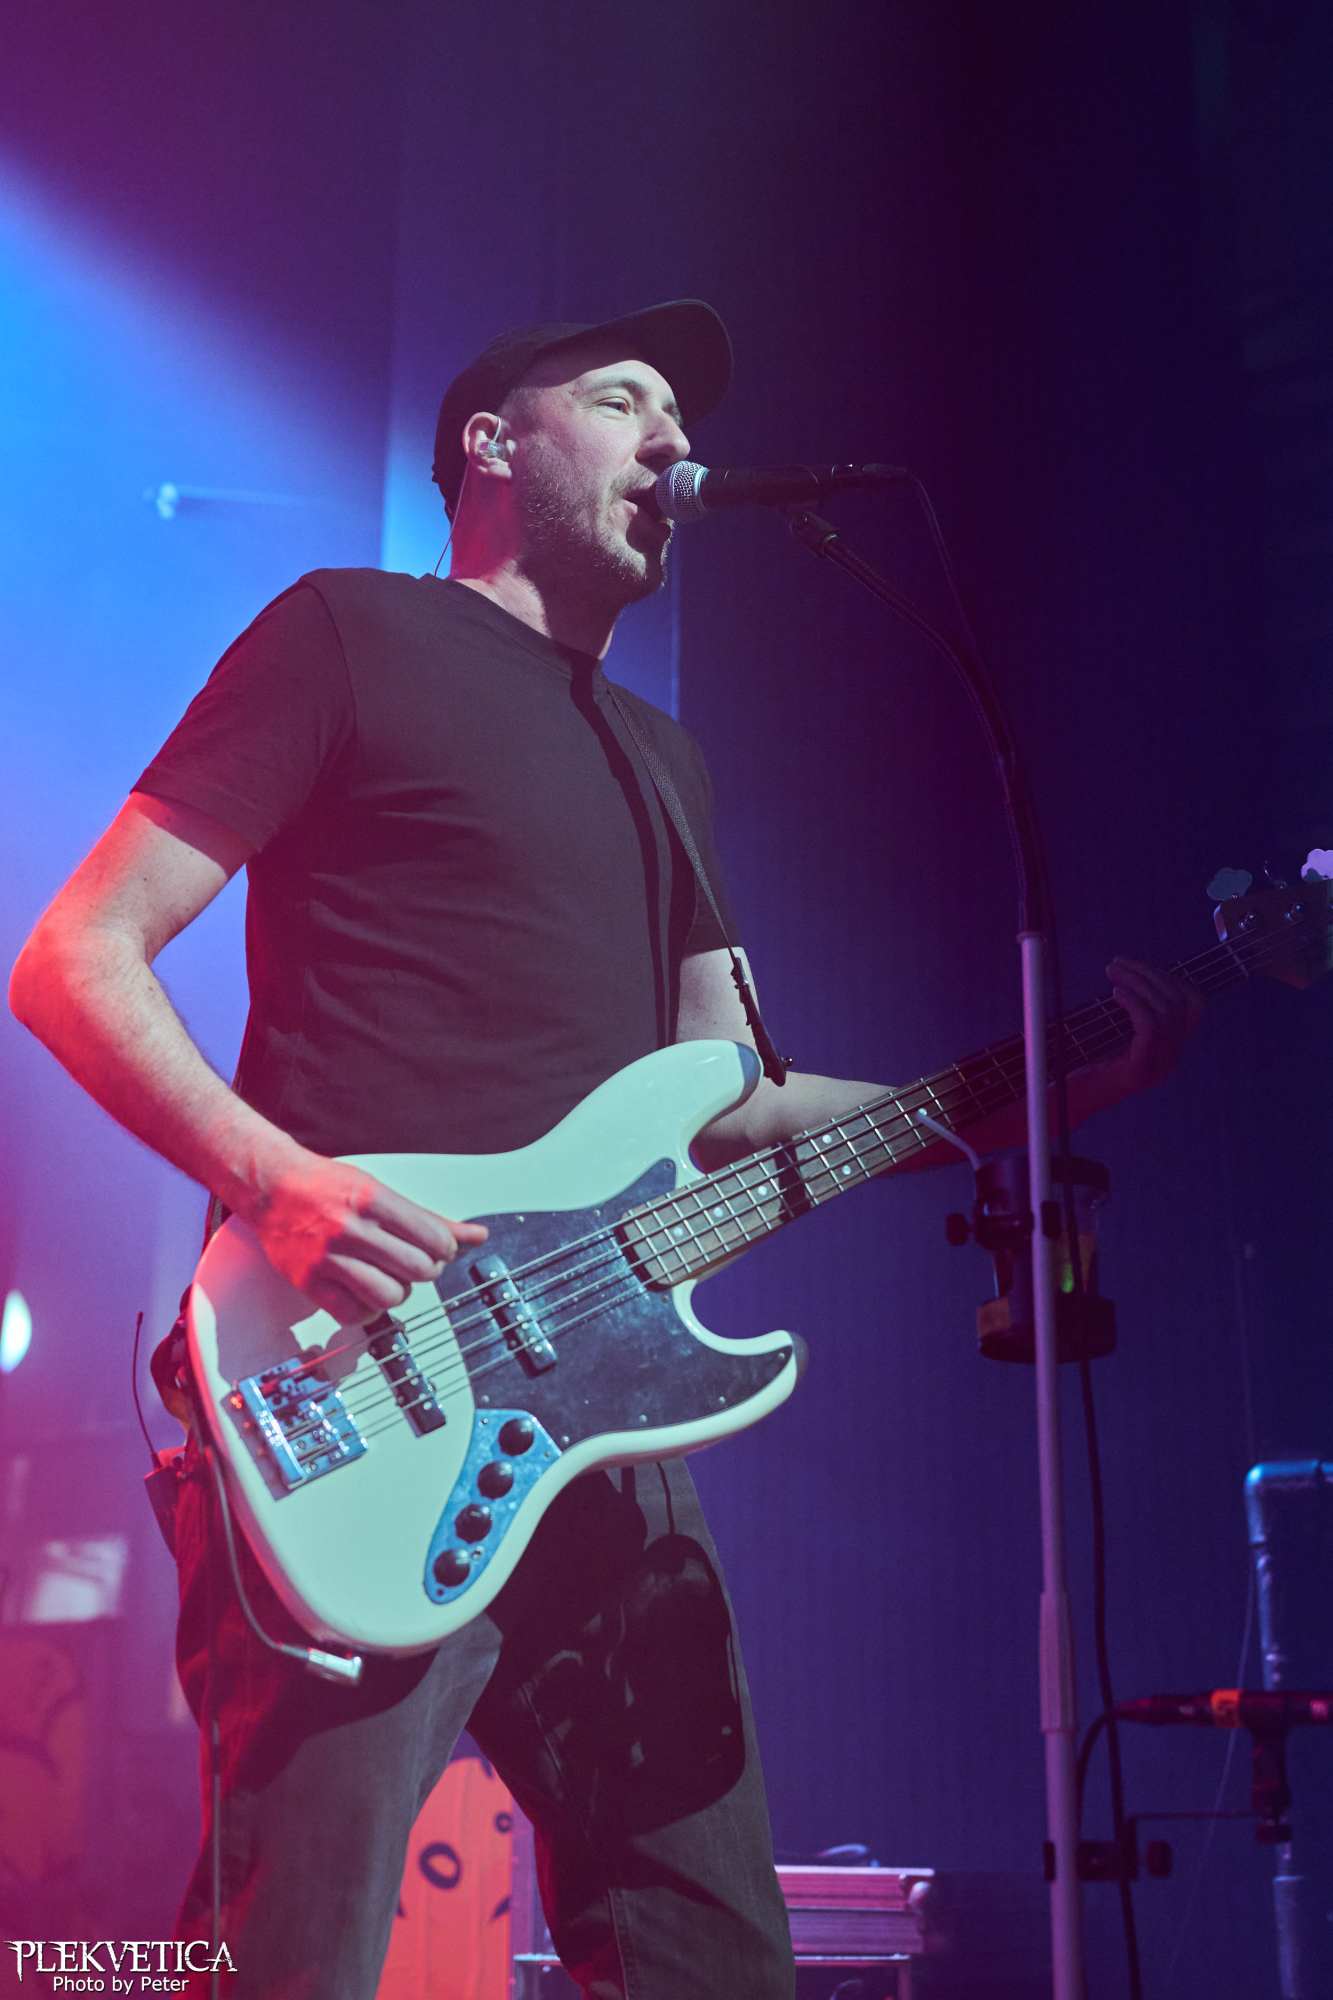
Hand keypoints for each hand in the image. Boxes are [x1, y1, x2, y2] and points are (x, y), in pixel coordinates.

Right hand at [250, 1151, 487, 1323]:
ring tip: (389, 1278)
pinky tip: (364, 1293)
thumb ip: (429, 1218)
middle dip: (426, 1270)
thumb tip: (476, 1235)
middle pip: (418, 1269)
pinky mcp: (309, 1282)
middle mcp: (350, 1228)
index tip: (436, 1248)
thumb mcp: (381, 1190)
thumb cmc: (327, 1186)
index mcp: (372, 1200)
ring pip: (390, 1296)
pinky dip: (367, 1310)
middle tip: (414, 1263)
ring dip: (398, 1292)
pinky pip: (354, 1314)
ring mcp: (327, 1257)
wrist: (271, 1187)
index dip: (444, 1249)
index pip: (434, 1239)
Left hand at [1100, 955, 1202, 1094]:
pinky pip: (1150, 1027)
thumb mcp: (1119, 1032)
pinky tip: (1116, 993)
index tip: (1140, 966)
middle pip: (1178, 1003)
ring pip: (1165, 1011)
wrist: (1076, 1100)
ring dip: (1138, 983)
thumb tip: (1134, 974)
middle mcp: (1172, 1056)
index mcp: (1172, 1046)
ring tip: (1112, 971)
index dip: (1172, 979)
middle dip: (1149, 974)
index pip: (1193, 1005)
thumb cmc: (1092, 1063)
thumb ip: (1135, 1011)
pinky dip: (1135, 1003)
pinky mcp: (1141, 1069)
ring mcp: (1160, 1064)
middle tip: (1117, 963)